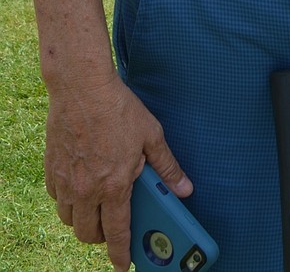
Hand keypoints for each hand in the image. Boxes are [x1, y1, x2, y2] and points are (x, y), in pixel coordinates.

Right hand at [44, 69, 191, 271]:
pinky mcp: (52, 169)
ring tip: (96, 206)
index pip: (117, 233)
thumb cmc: (119, 108)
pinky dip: (66, 200)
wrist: (82, 87)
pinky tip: (78, 186)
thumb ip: (167, 167)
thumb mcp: (152, 135)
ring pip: (69, 219)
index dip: (121, 253)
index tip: (123, 265)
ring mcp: (65, 181)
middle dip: (101, 238)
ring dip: (82, 220)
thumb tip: (185, 188)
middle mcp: (86, 190)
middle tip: (112, 227)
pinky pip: (56, 198)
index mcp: (114, 186)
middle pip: (88, 233)